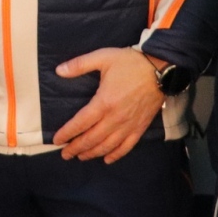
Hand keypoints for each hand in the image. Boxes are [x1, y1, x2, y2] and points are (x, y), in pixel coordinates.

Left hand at [51, 47, 165, 163]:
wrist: (160, 70)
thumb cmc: (130, 63)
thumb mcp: (102, 57)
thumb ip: (78, 65)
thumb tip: (58, 70)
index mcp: (104, 102)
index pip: (80, 123)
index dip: (67, 133)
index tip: (57, 140)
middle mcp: (115, 118)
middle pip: (92, 139)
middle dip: (76, 148)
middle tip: (65, 154)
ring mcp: (129, 125)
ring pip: (107, 146)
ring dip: (93, 153)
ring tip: (81, 157)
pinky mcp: (140, 128)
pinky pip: (127, 146)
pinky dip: (116, 155)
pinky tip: (107, 159)